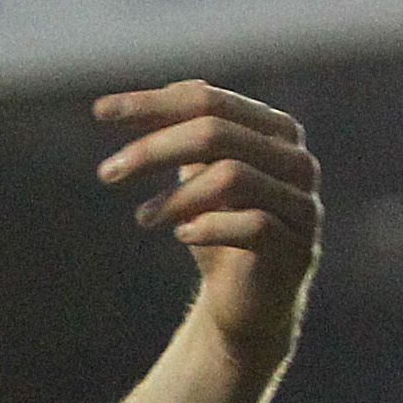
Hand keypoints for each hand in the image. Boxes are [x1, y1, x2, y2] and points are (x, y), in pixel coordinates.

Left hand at [95, 82, 320, 370]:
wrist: (245, 302)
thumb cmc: (218, 230)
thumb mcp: (195, 178)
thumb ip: (179, 137)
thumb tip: (134, 102)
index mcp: (274, 130)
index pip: (208, 100)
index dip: (153, 103)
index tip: (100, 112)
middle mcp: (296, 159)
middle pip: (216, 133)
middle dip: (154, 149)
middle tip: (108, 173)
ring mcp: (302, 203)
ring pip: (232, 176)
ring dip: (177, 197)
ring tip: (143, 218)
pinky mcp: (298, 248)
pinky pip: (253, 225)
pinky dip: (210, 227)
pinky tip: (181, 235)